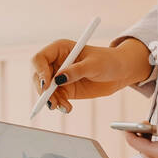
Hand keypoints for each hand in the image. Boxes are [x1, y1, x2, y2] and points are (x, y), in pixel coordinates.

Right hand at [30, 38, 151, 113]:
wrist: (119, 72)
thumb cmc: (108, 61)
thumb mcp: (93, 64)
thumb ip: (76, 71)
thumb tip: (58, 79)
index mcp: (60, 49)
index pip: (39, 59)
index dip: (39, 71)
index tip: (47, 84)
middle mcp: (56, 62)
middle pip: (38, 76)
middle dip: (43, 90)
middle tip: (52, 101)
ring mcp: (59, 76)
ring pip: (45, 90)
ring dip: (51, 100)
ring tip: (64, 106)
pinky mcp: (65, 89)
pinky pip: (55, 98)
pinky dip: (59, 105)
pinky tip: (68, 108)